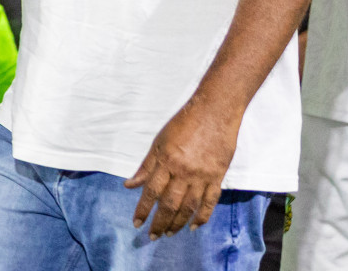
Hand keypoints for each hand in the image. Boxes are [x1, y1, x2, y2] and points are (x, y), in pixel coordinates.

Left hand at [125, 99, 240, 239]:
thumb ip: (146, 165)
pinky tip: (194, 226)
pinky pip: (210, 202)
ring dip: (178, 223)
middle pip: (170, 204)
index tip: (136, 223)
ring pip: (188, 207)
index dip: (143, 209)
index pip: (151, 191)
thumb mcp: (159, 141)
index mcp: (166, 160)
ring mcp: (202, 175)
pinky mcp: (217, 176)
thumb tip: (130, 184)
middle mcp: (183, 171)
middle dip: (159, 222)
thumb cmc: (184, 123)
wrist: (214, 111)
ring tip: (169, 233)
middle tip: (152, 236)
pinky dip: (202, 216)